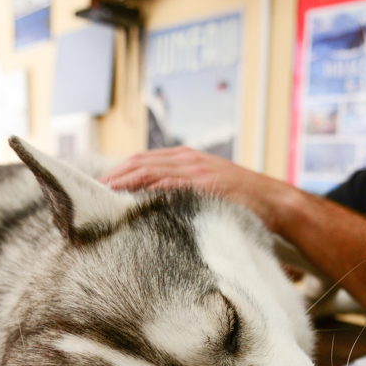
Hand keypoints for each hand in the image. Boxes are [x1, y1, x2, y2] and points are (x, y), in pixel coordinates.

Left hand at [100, 147, 298, 230]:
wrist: (276, 203)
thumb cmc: (242, 203)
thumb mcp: (207, 191)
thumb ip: (181, 192)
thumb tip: (152, 206)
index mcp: (186, 159)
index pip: (142, 161)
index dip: (117, 172)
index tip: (97, 186)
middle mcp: (187, 159)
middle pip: (138, 162)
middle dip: (112, 176)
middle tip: (89, 192)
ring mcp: (196, 170)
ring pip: (148, 170)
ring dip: (122, 182)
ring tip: (101, 195)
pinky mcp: (204, 184)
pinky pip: (168, 183)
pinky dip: (146, 189)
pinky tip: (130, 198)